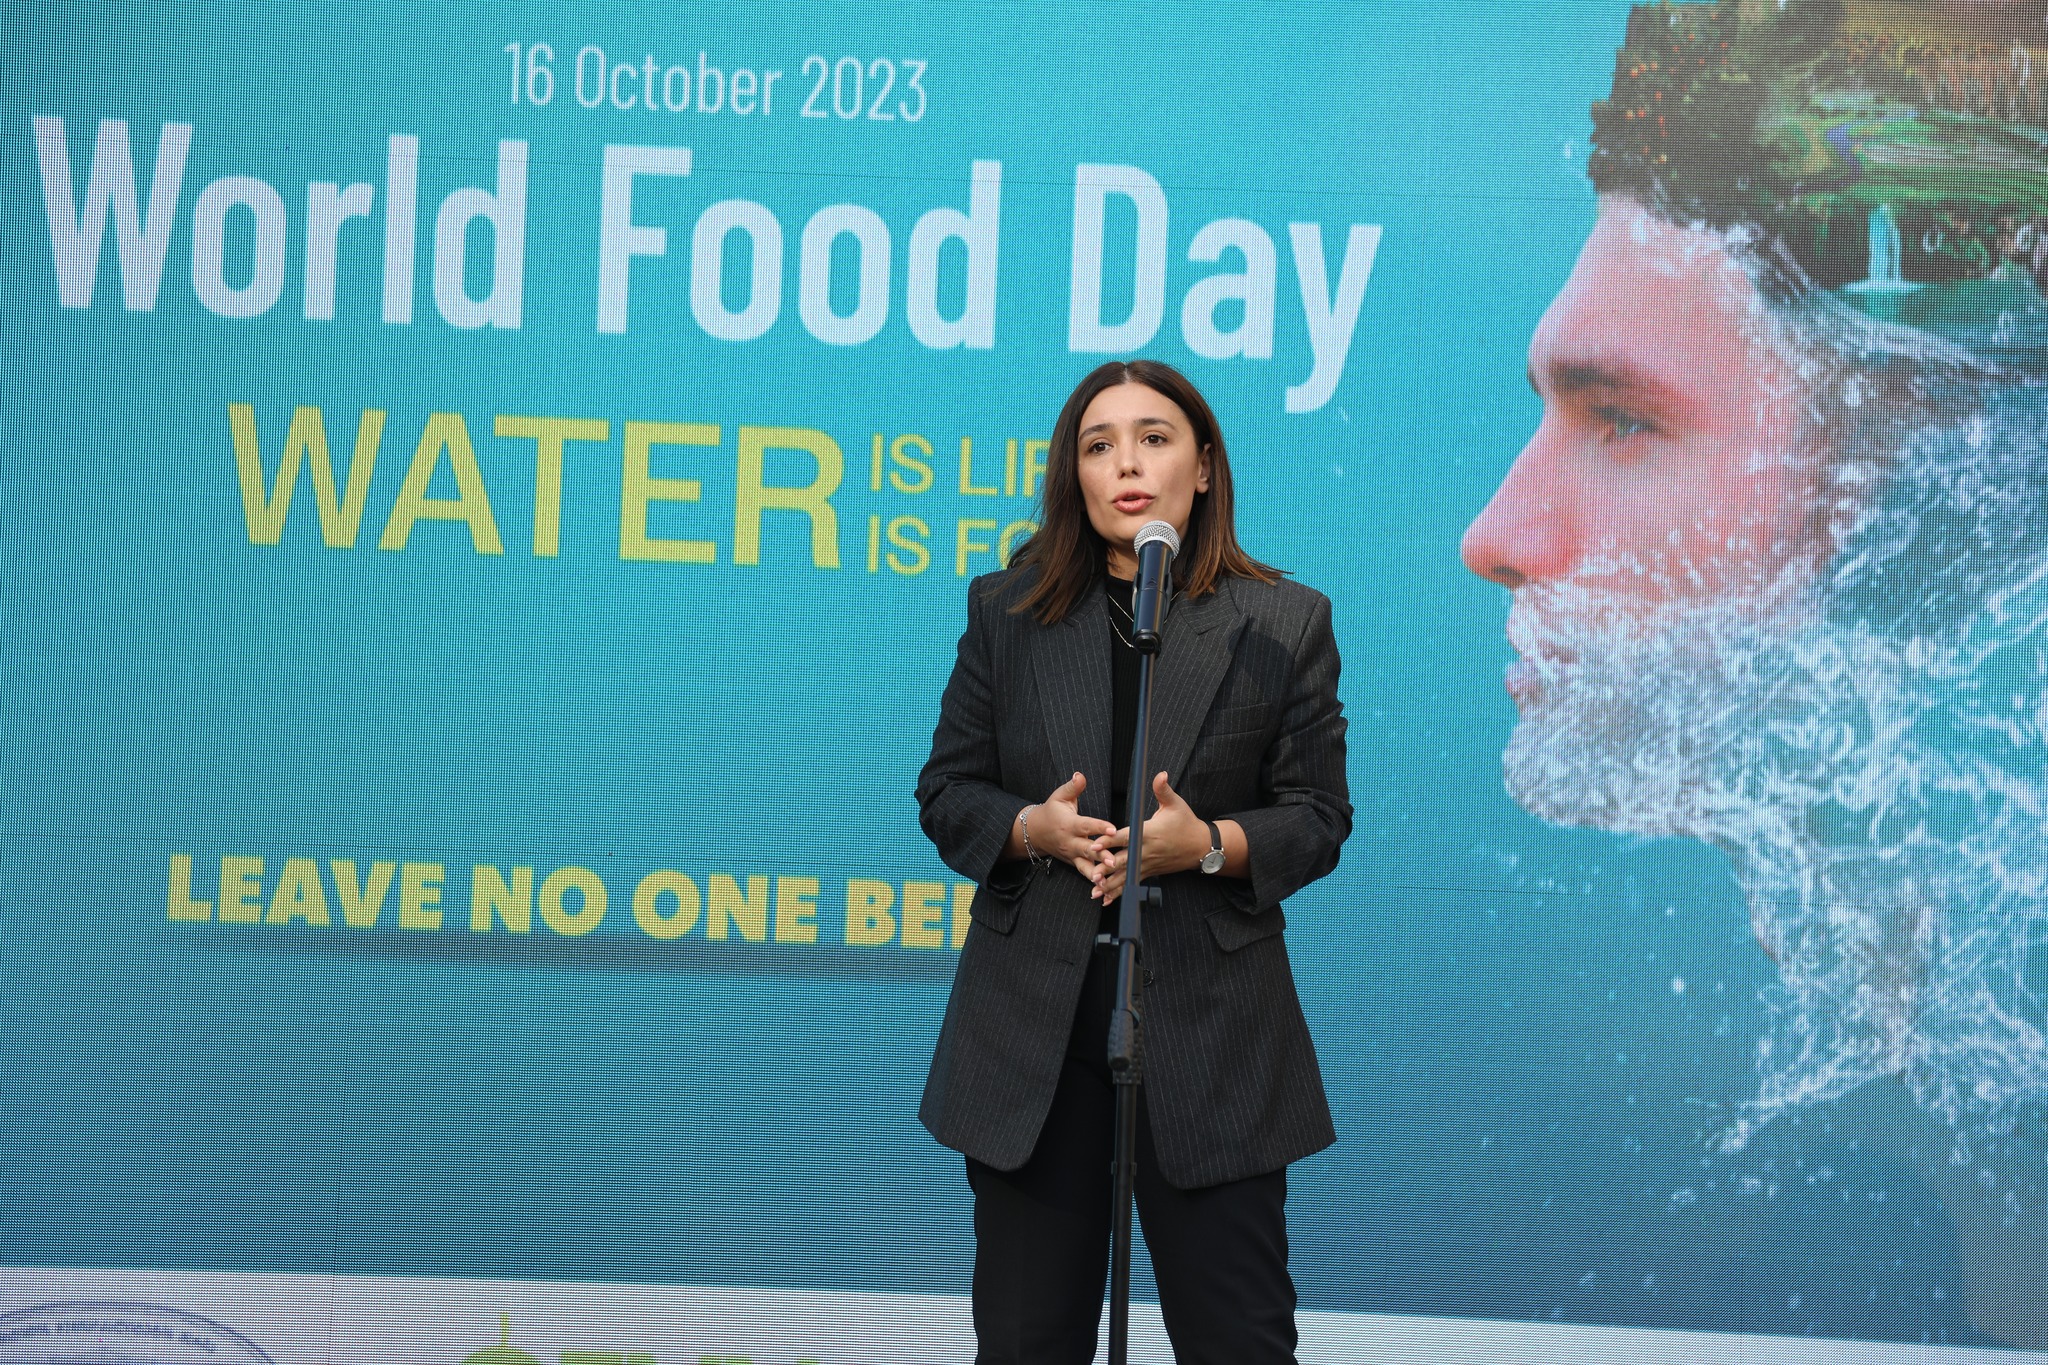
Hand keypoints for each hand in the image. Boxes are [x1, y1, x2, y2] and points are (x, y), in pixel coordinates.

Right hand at [1019, 772, 1119, 882]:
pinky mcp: (1074, 863)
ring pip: (1085, 866)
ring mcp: (1072, 855)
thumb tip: (1080, 775)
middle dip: (1100, 856)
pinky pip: (1084, 873)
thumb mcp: (1059, 796)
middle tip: (1114, 860)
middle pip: (1087, 849)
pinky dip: (1093, 881)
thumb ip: (1072, 787)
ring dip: (1097, 873)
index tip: (1112, 828)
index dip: (1099, 827)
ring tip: (1107, 879)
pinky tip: (1105, 888)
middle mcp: (1070, 842)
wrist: (1035, 832)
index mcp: (1069, 824)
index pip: (1086, 825)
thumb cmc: (1052, 811)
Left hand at [1088, 771, 1207, 902]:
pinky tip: (1105, 900)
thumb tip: (1159, 774)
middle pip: (1123, 860)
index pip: (1127, 837)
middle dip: (1107, 868)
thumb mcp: (1176, 804)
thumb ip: (1163, 790)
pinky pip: (1131, 883)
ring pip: (1126, 876)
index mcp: (1149, 833)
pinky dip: (1119, 892)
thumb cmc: (1187, 823)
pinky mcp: (1148, 872)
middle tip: (1091, 874)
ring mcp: (1147, 864)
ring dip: (1110, 884)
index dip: (1111, 840)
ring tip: (1094, 891)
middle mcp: (1146, 851)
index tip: (1096, 844)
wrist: (1201, 847)